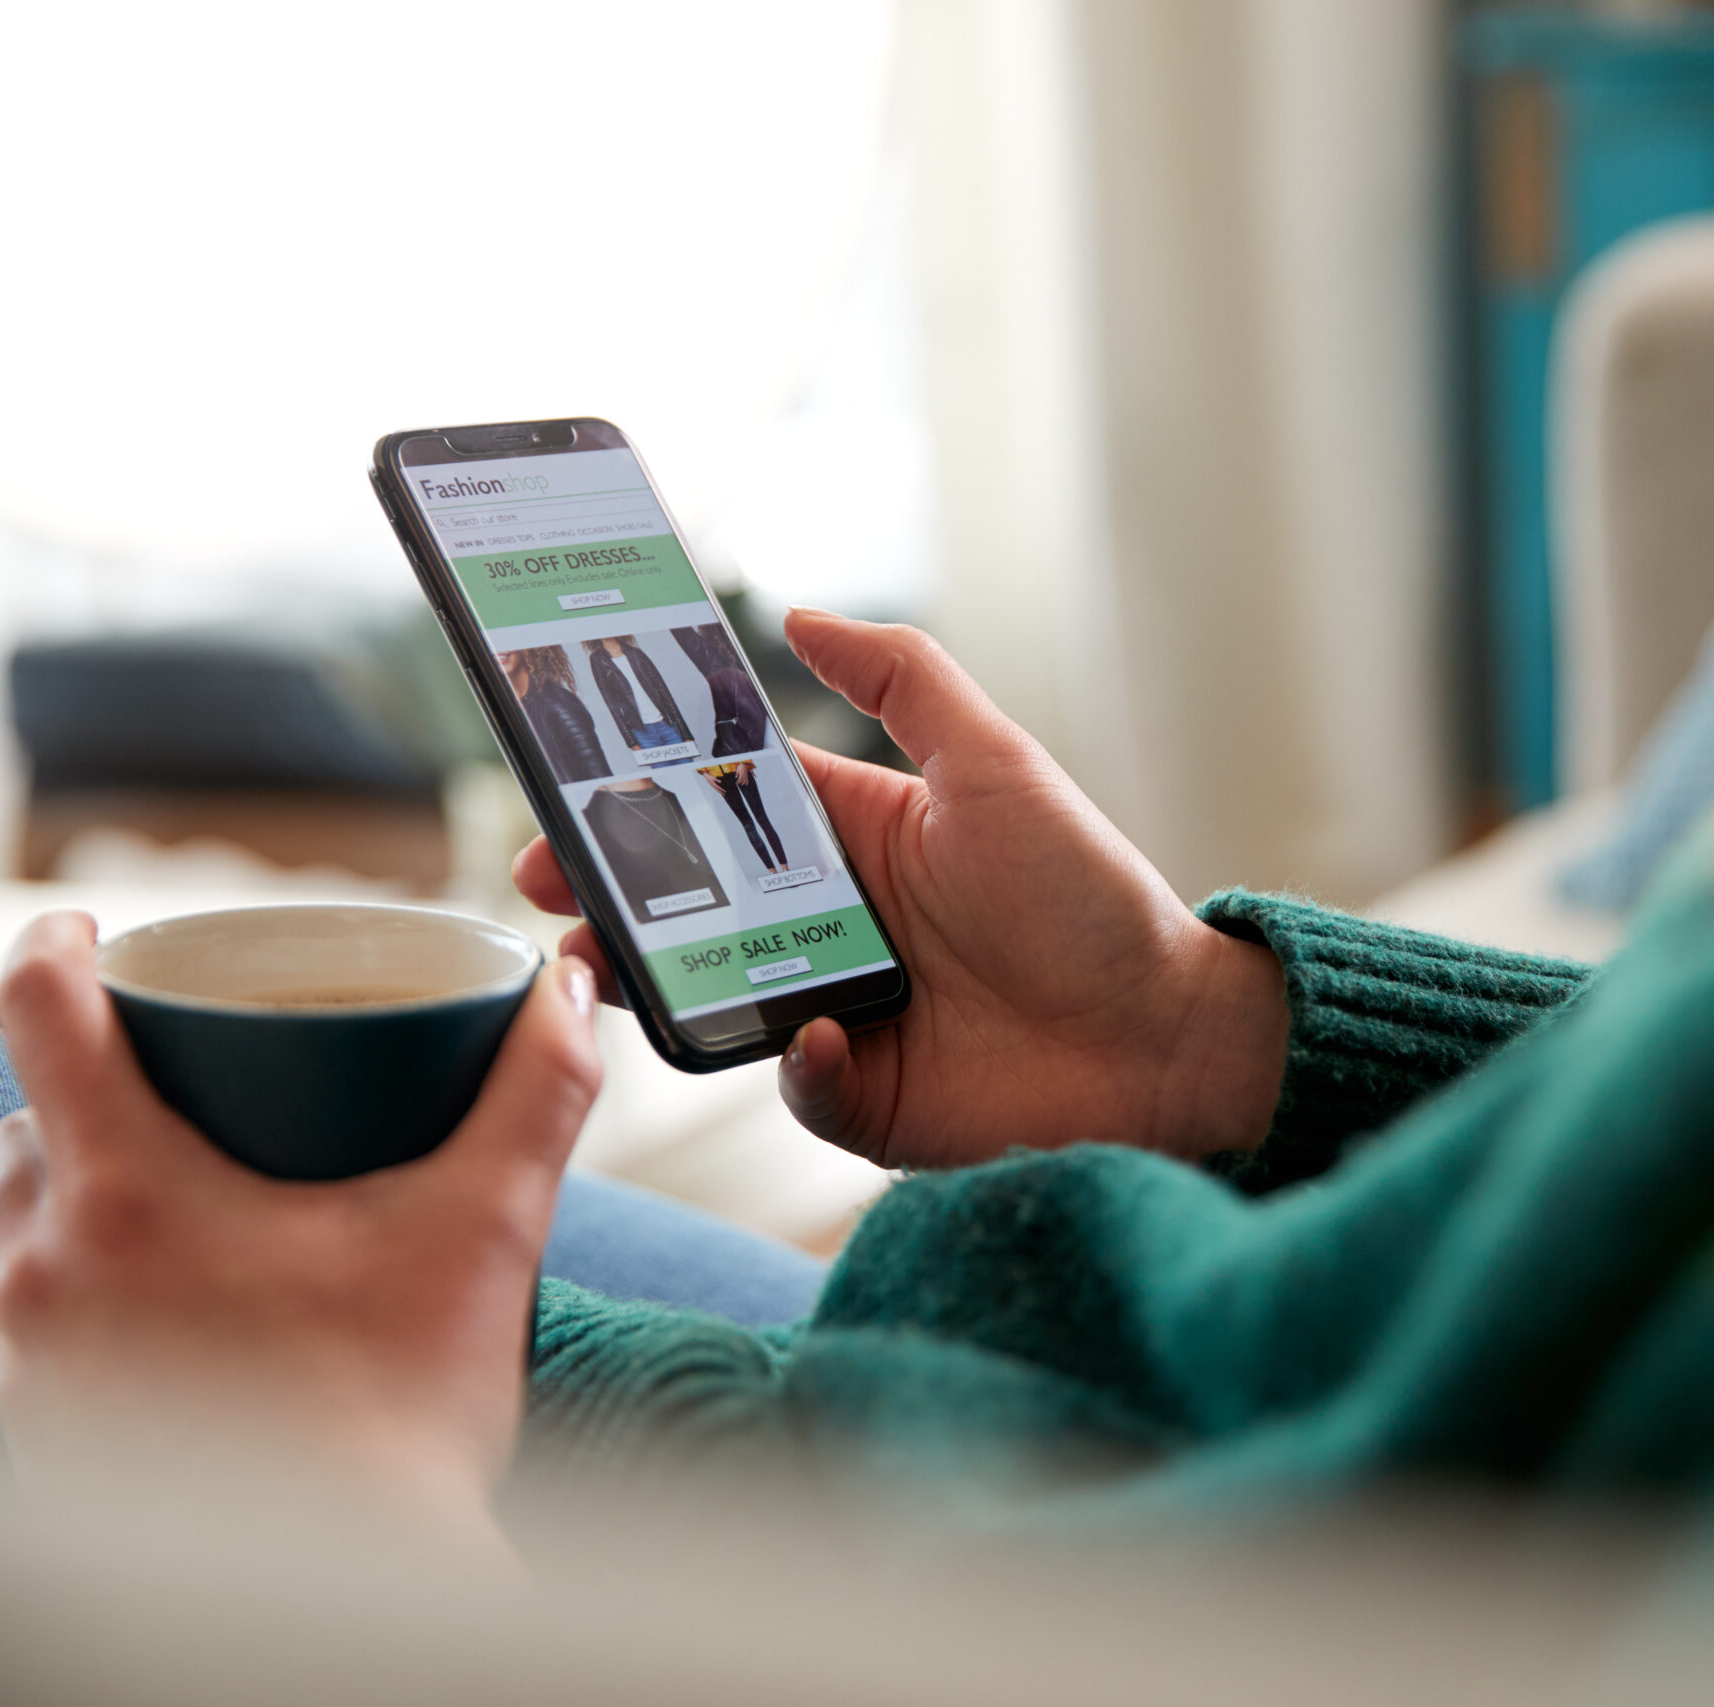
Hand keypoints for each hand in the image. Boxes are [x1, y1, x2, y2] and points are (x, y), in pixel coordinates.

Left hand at [0, 913, 601, 1548]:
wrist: (348, 1592)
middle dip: (91, 1090)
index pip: (42, 1013)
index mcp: (131, 1196)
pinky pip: (14, 1336)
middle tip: (177, 1084)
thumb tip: (568, 995)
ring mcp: (33, 1366)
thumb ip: (533, 1097)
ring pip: (15, 1234)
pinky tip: (140, 1316)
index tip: (91, 928)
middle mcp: (51, 1273)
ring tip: (165, 1201)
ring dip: (73, 1199)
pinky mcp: (39, 1441)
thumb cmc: (397, 1424)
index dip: (61, 943)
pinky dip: (65, 1301)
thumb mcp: (480, 1233)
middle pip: (27, 1124)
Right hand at [514, 609, 1286, 1170]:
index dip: (647, 795)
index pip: (728, 808)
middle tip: (547, 875)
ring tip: (606, 963)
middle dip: (614, 889)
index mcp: (860, 841)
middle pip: (698, 905)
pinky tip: (821, 1039)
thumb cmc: (1089, 895)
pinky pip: (798, 1086)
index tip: (571, 782)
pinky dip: (798, 1069)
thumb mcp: (997, 763)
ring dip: (659, 982)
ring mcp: (843, 1014)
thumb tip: (804, 614)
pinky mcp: (867, 1097)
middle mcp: (837, 927)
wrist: (1166, 1037)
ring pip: (718, 998)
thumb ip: (906, 680)